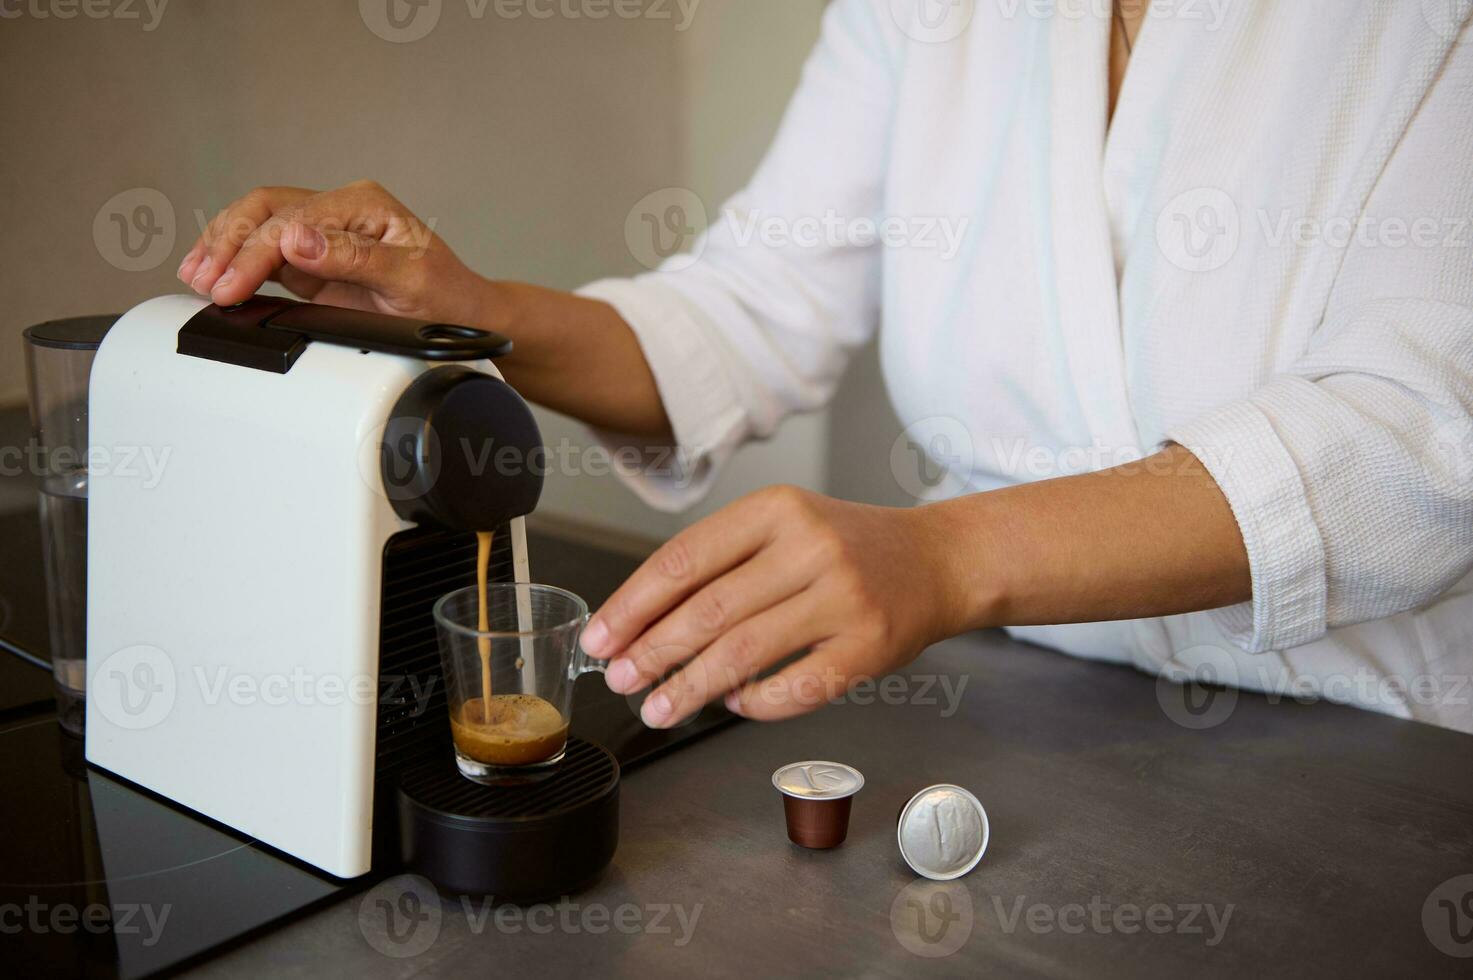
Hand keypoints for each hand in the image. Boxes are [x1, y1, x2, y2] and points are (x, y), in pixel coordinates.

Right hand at [176, 180, 488, 325]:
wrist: (466, 318)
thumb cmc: (448, 298)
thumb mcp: (410, 280)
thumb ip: (354, 259)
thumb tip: (297, 242)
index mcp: (362, 203)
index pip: (292, 219)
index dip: (255, 252)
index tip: (231, 284)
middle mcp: (339, 211)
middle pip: (266, 210)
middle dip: (228, 243)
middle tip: (204, 281)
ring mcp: (324, 235)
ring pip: (258, 225)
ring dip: (223, 247)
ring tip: (195, 276)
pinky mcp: (315, 262)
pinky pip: (266, 254)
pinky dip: (237, 264)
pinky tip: (213, 279)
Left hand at [580, 485, 964, 725]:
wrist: (938, 559)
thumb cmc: (848, 547)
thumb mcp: (785, 527)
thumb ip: (722, 563)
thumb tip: (641, 622)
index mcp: (777, 509)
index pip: (684, 559)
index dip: (633, 604)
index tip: (601, 637)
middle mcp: (811, 547)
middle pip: (708, 609)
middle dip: (652, 652)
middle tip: (619, 679)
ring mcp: (844, 598)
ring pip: (745, 653)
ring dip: (691, 687)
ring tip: (658, 708)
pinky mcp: (869, 647)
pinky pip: (797, 688)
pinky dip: (757, 703)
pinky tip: (734, 705)